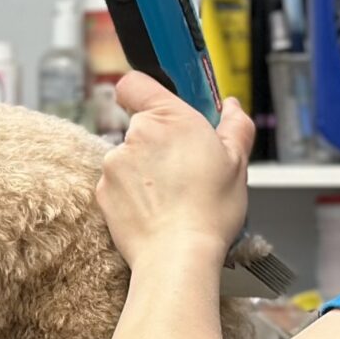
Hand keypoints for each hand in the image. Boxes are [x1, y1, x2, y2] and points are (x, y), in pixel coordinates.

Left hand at [93, 72, 252, 271]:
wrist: (178, 255)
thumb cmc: (209, 210)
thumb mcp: (237, 162)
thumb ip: (235, 126)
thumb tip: (231, 106)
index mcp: (170, 119)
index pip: (136, 83)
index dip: (144, 90)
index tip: (157, 103)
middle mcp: (136, 135)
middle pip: (141, 126)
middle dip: (158, 142)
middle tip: (184, 169)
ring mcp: (114, 163)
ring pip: (128, 157)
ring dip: (144, 170)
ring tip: (171, 196)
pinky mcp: (102, 191)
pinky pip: (117, 184)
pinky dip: (132, 193)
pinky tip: (155, 210)